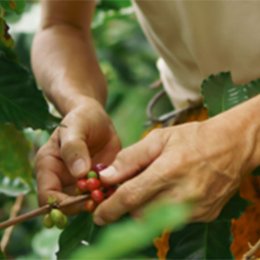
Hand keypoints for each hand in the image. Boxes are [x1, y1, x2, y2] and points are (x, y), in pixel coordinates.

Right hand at [35, 98, 120, 213]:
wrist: (96, 118)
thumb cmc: (81, 118)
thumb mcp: (75, 127)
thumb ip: (74, 148)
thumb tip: (79, 173)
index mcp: (49, 167)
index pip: (48, 196)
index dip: (63, 204)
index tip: (84, 199)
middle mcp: (62, 178)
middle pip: (67, 205)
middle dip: (84, 204)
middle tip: (102, 196)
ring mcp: (79, 182)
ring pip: (86, 203)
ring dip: (98, 202)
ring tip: (112, 189)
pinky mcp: (96, 182)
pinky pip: (101, 196)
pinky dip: (110, 196)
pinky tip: (119, 187)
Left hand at [93, 116, 255, 224]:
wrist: (231, 146)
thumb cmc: (193, 138)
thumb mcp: (159, 138)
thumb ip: (130, 158)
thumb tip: (106, 176)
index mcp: (169, 171)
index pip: (130, 197)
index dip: (110, 208)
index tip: (98, 214)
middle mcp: (183, 195)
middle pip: (140, 213)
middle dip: (127, 205)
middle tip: (127, 190)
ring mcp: (196, 209)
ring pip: (155, 219)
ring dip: (144, 207)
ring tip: (152, 186)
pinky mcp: (204, 215)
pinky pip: (173, 219)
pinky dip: (163, 208)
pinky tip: (170, 191)